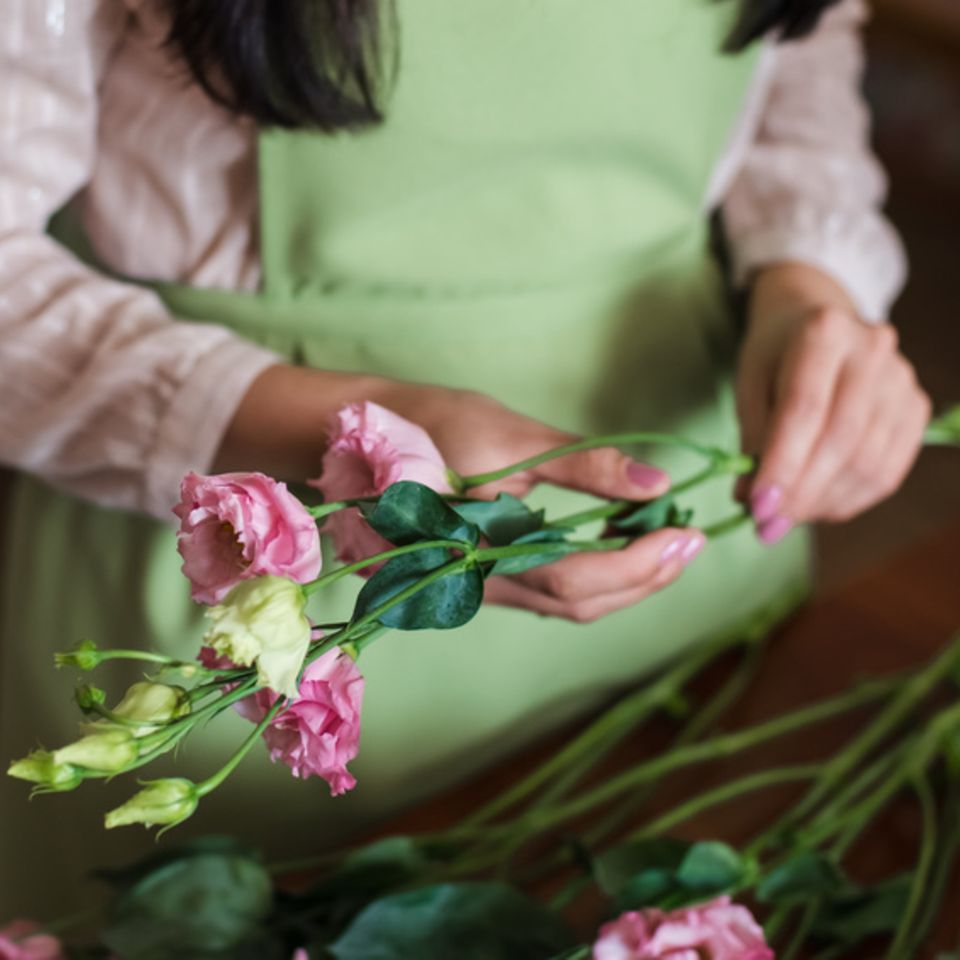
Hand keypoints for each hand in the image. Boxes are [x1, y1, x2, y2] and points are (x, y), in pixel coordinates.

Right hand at [218, 366, 705, 621]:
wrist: (358, 434)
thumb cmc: (428, 423)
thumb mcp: (509, 434)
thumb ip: (584, 463)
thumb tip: (656, 481)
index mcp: (479, 548)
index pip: (574, 576)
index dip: (639, 564)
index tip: (689, 533)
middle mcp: (478, 583)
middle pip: (578, 603)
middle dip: (644, 579)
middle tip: (693, 541)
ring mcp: (478, 585)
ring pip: (565, 604)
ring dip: (625, 582)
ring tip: (669, 543)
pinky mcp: (480, 575)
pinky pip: (547, 590)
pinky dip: (594, 575)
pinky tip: (620, 545)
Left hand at [736, 263, 930, 542]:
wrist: (817, 321)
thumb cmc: (775, 354)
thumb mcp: (749, 382)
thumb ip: (751, 438)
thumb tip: (751, 502)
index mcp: (823, 331)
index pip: (804, 409)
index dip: (781, 464)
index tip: (757, 506)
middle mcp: (872, 350)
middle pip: (840, 439)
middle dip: (801, 492)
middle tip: (767, 525)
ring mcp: (901, 380)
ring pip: (866, 462)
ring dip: (823, 502)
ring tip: (787, 517)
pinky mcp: (915, 408)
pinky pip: (888, 472)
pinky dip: (849, 500)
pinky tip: (818, 507)